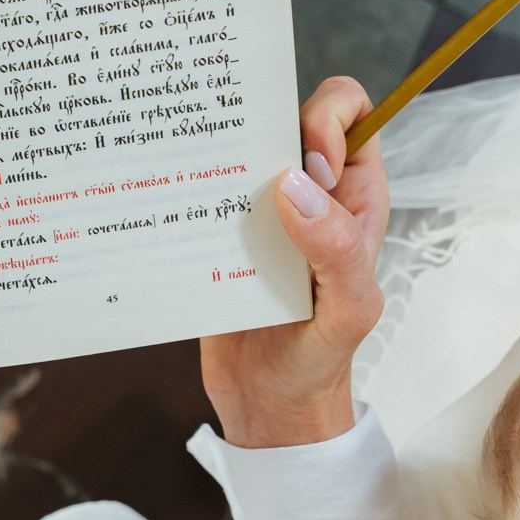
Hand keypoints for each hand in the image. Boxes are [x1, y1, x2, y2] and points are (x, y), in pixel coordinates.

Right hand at [200, 77, 388, 447]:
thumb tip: (296, 185)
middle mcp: (308, 192)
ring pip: (236, 148)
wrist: (267, 407)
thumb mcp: (348, 311)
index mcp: (353, 195)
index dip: (326, 119)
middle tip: (242, 170)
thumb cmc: (322, 359)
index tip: (307, 166)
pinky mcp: (215, 233)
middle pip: (283, 116)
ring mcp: (259, 210)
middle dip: (259, 122)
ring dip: (213, 152)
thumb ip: (336, 249)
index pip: (349, 113)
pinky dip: (181, 187)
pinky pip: (198, 189)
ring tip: (197, 176)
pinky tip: (166, 201)